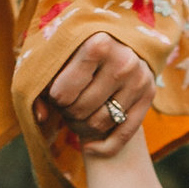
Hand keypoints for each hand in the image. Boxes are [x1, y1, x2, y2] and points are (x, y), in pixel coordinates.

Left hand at [39, 32, 153, 146]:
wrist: (112, 40)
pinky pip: (123, 136)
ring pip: (100, 124)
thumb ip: (38, 86)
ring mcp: (140, 78)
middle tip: (68, 103)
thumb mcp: (51, 59)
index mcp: (97, 44)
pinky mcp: (150, 94)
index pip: (64, 93)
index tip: (57, 91)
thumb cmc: (75, 50)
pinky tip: (90, 146)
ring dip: (82, 126)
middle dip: (68, 112)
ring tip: (79, 113)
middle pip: (81, 110)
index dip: (55, 98)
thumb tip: (41, 117)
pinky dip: (103, 147)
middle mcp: (123, 60)